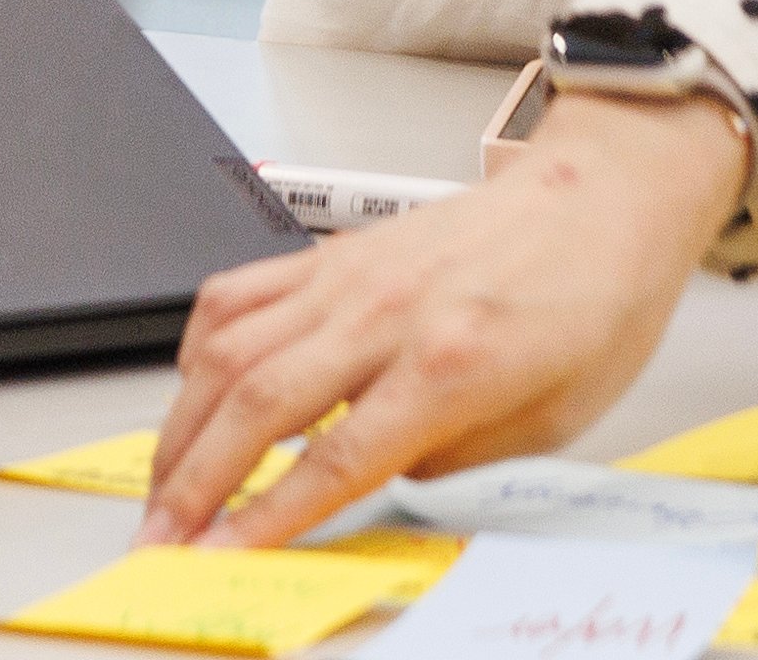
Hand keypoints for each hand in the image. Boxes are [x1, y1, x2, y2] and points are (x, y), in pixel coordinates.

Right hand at [138, 96, 744, 547]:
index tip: (217, 558)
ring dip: (182, 424)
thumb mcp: (548, 422)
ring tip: (162, 482)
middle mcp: (386, 312)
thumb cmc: (591, 304)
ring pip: (230, 348)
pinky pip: (240, 291)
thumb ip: (450, 461)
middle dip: (193, 484)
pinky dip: (200, 346)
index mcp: (450, 363)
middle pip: (256, 404)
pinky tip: (192, 388)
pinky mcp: (334, 250)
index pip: (333, 459)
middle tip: (158, 538)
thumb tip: (373, 488)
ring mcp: (351, 274)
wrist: (599, 199)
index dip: (265, 519)